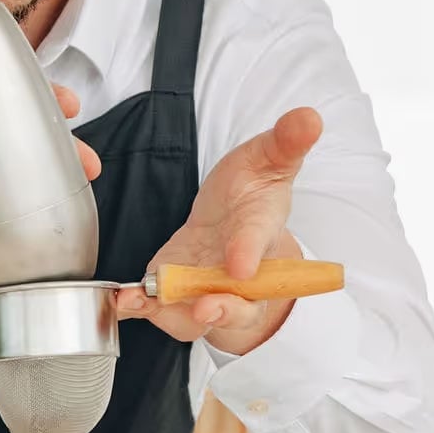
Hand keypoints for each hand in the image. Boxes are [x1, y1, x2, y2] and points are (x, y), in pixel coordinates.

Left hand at [113, 106, 323, 354]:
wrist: (233, 221)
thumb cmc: (253, 194)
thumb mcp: (268, 160)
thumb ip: (286, 142)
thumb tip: (310, 117)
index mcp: (261, 235)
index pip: (258, 245)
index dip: (248, 254)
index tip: (240, 265)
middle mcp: (239, 277)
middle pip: (239, 304)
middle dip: (224, 309)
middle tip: (207, 307)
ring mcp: (207, 289)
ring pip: (195, 315)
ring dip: (172, 312)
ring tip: (146, 303)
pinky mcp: (175, 294)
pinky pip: (160, 309)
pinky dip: (141, 308)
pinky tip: (124, 302)